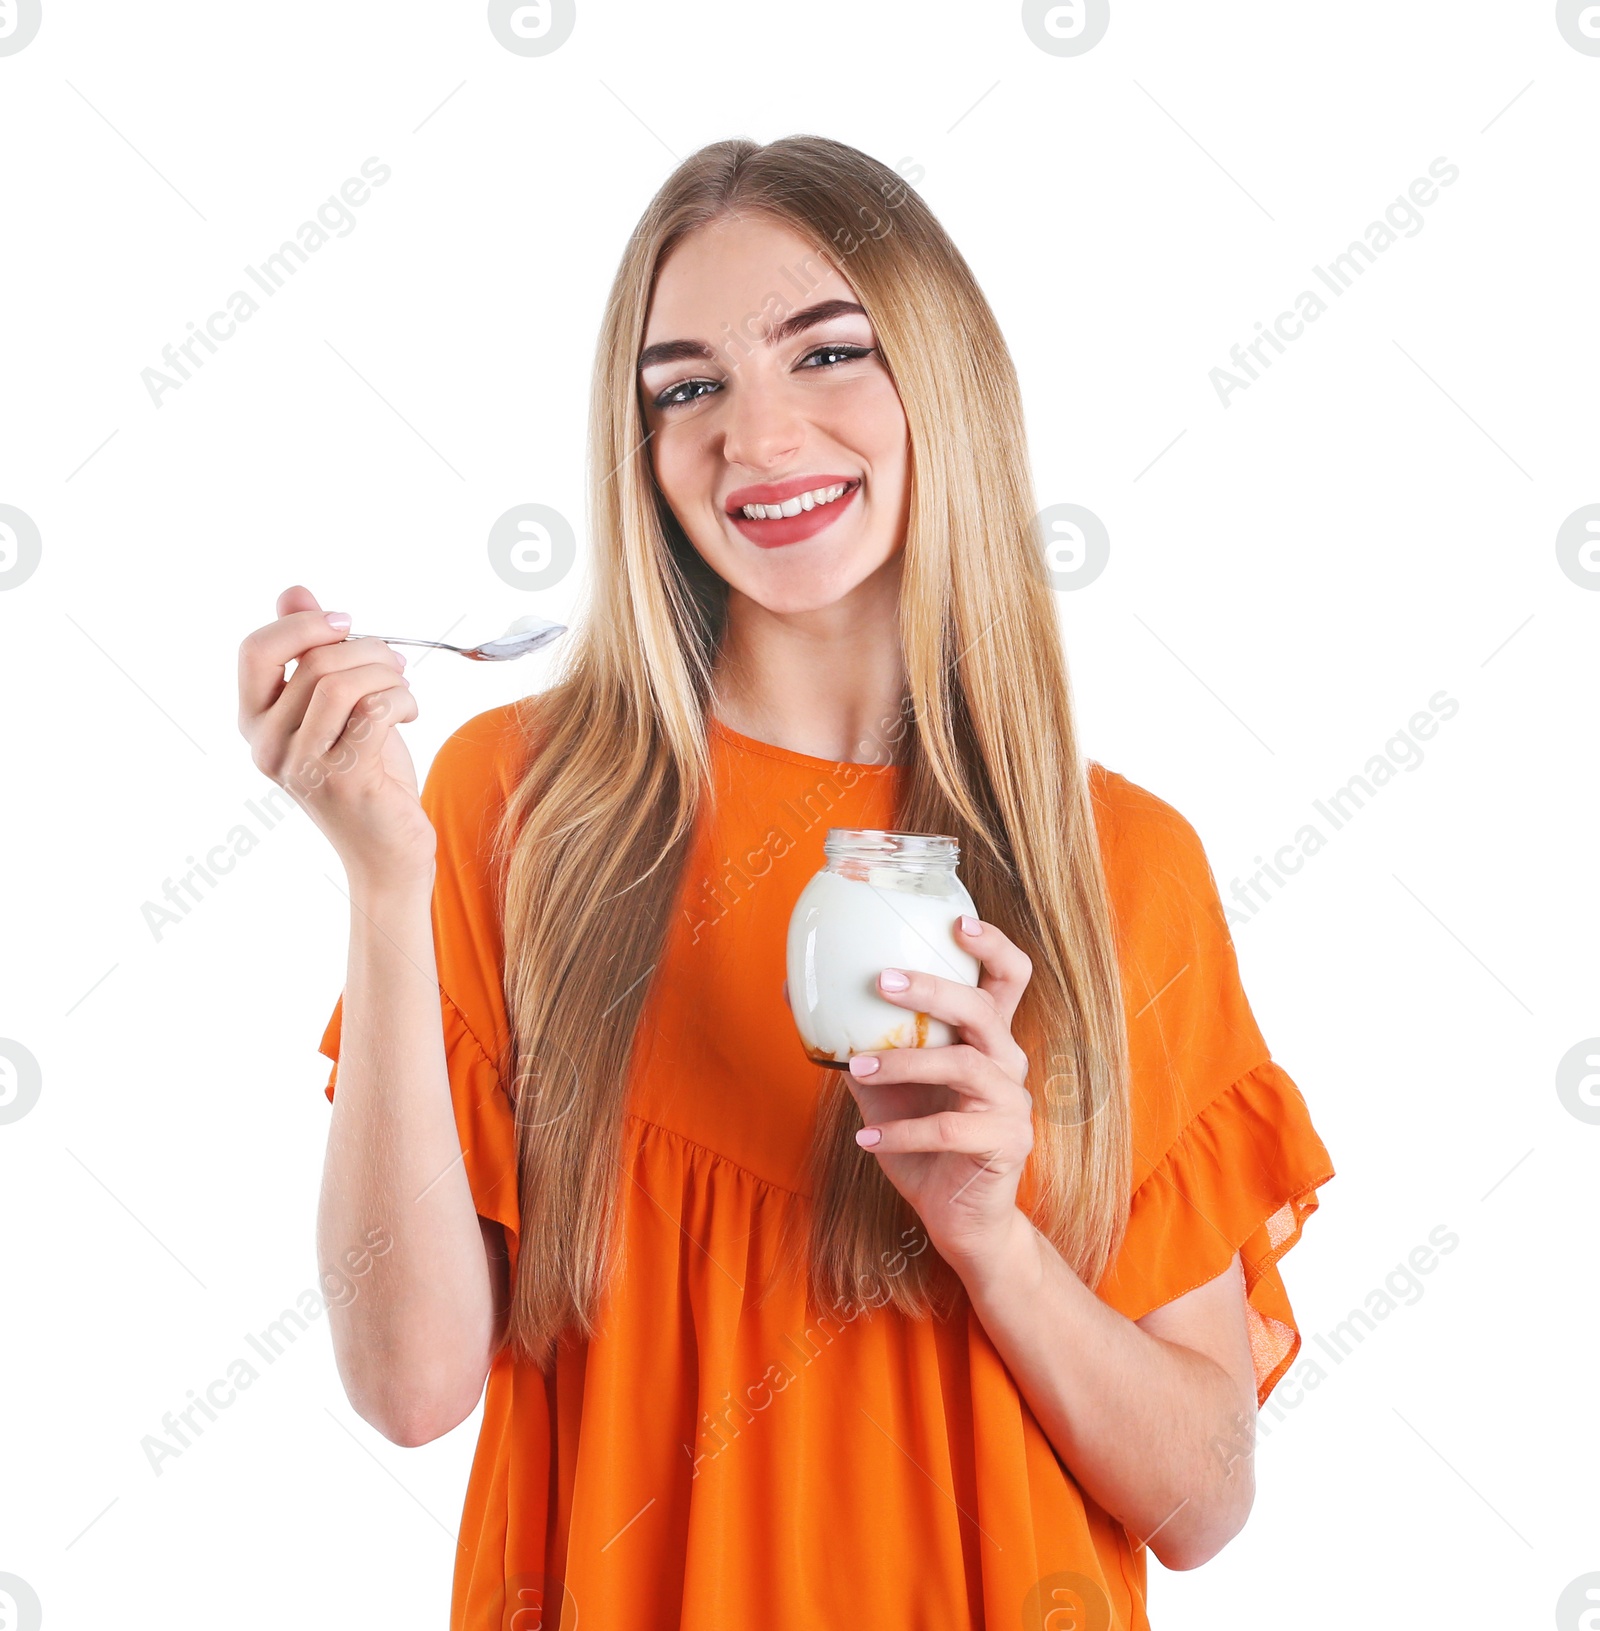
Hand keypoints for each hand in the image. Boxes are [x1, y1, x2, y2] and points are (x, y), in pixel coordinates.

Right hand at [238, 585, 434, 890]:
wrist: (387, 850)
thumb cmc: (365, 775)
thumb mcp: (336, 708)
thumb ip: (309, 653)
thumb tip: (293, 592)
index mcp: (255, 722)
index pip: (256, 649)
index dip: (304, 624)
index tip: (347, 623)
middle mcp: (267, 745)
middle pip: (313, 662)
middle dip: (367, 650)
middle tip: (396, 663)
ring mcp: (302, 765)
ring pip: (343, 682)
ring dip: (387, 674)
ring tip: (404, 689)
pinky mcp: (343, 779)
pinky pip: (374, 709)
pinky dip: (401, 699)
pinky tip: (409, 712)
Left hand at [841, 914, 1035, 1271]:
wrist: (959, 1216)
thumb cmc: (922, 1142)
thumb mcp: (885, 1088)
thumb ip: (859, 1044)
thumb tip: (797, 995)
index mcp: (987, 1039)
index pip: (1008, 977)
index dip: (991, 944)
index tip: (955, 920)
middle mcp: (1007, 1063)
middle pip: (984, 1010)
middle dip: (932, 989)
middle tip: (881, 980)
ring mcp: (1012, 1104)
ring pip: (965, 1067)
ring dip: (905, 1063)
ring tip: (856, 1068)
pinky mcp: (1005, 1145)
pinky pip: (951, 1131)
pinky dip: (902, 1132)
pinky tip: (866, 1139)